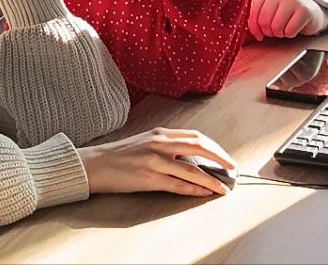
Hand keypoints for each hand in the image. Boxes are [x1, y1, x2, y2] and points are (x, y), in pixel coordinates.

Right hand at [79, 127, 233, 196]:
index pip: (195, 136)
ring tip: (223, 188)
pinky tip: (204, 193)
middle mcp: (159, 144)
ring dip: (211, 180)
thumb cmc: (119, 155)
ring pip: (192, 169)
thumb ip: (165, 145)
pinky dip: (194, 189)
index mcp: (159, 133)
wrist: (95, 164)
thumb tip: (189, 156)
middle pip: (199, 148)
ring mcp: (155, 161)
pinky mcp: (149, 178)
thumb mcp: (144, 142)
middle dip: (219, 159)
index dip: (214, 147)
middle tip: (232, 169)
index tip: (225, 157)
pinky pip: (178, 184)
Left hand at [246, 0, 327, 40]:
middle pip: (264, 21)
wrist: (311, 9)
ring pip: (276, 27)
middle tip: (274, 31)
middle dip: (268, 32)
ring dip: (279, 34)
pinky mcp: (304, 10)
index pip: (252, 13)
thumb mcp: (268, 7)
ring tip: (283, 29)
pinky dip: (290, 34)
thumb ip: (255, 13)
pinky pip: (289, 31)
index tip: (258, 35)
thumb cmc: (284, 12)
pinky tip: (293, 28)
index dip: (253, 28)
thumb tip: (239, 26)